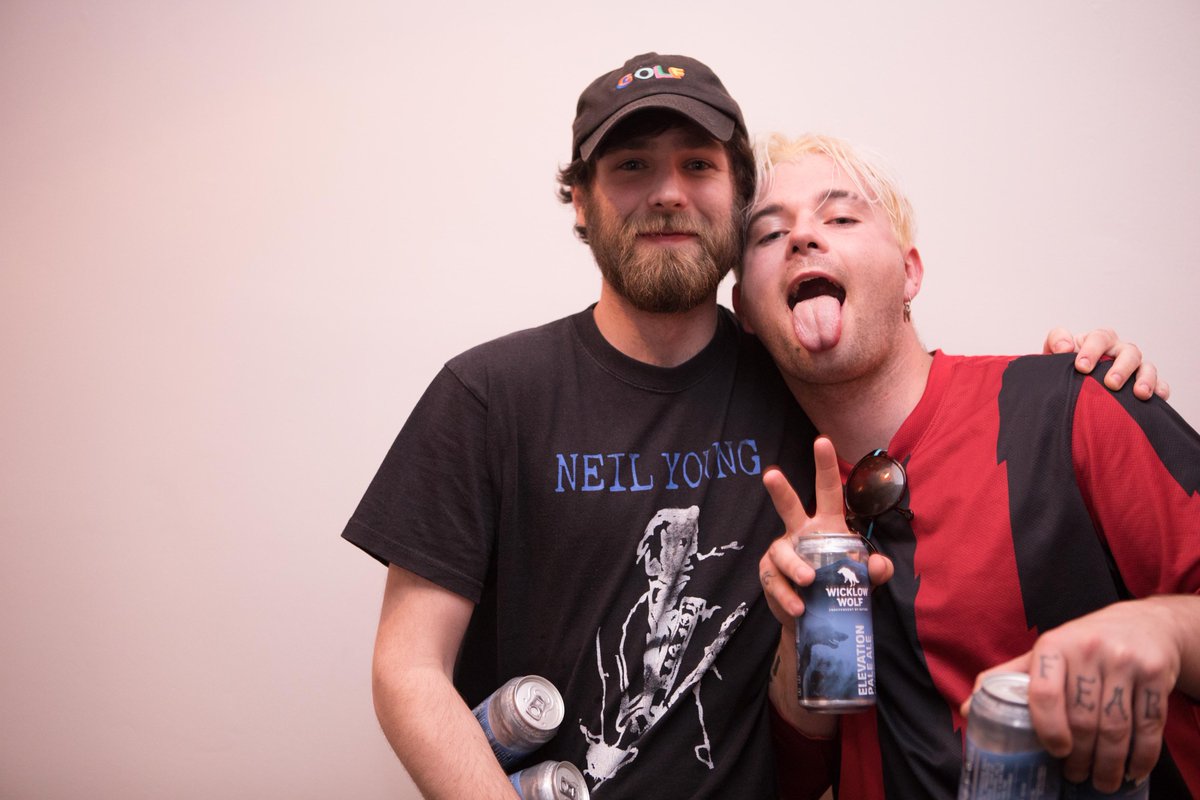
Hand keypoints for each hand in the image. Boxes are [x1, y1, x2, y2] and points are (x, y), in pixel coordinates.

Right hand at [760, 437, 893, 737]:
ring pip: (783, 550)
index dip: (825, 466)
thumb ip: (874, 571)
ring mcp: (783, 554)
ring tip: (808, 581)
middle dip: (781, 489)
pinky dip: (788, 595)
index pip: (828, 490)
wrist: (813, 619)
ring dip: (795, 565)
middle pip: (789, 506)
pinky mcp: (771, 576)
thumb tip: (880, 564)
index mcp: (826, 526)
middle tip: (771, 473)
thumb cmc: (839, 589)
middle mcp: (801, 533)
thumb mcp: (862, 581)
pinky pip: (777, 582)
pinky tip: (800, 608)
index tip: (822, 440)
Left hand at [963, 598, 1184, 792]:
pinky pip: (1149, 725)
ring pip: (1116, 727)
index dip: (1047, 729)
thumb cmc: (1083, 644)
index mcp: (1053, 645)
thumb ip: (1010, 680)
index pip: (1043, 692)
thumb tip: (968, 709)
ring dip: (1109, 763)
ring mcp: (1125, 661)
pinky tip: (1133, 770)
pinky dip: (1142, 756)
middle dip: (1080, 757)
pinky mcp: (1156, 673)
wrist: (1143, 624)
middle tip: (1076, 774)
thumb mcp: (1045, 654)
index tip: (1054, 751)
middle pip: (1083, 719)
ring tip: (1101, 779)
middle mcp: (1088, 649)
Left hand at [1043, 327, 1168, 400]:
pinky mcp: (1146, 385)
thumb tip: (1065, 347)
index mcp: (1099, 341)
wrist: (1070, 390)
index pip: (1100, 338)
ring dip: (1145, 379)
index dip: (1092, 350)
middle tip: (1111, 383)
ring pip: (1146, 367)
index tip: (1081, 367)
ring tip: (1139, 393)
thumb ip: (1056, 342)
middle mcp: (1120, 352)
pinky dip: (1160, 389)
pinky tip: (1157, 397)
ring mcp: (1135, 368)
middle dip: (1121, 367)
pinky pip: (1160, 384)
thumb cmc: (1065, 369)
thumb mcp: (1054, 354)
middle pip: (1129, 352)